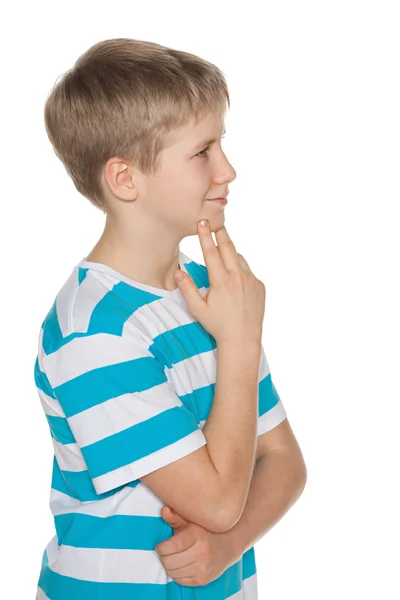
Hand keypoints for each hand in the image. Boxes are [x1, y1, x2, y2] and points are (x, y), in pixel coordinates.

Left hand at [155, 506, 236, 586]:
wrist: (227, 546)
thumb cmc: (204, 531)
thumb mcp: (190, 522)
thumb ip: (175, 517)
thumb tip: (163, 510)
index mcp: (197, 535)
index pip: (172, 546)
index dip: (161, 547)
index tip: (160, 546)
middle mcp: (201, 553)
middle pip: (169, 562)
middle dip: (163, 557)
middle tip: (165, 552)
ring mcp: (203, 568)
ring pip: (172, 572)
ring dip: (169, 566)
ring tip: (173, 558)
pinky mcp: (202, 580)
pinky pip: (180, 580)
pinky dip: (177, 574)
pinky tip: (181, 565)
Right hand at [174, 222, 265, 345]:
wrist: (243, 339)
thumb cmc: (217, 325)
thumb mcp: (197, 309)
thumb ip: (187, 288)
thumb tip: (178, 271)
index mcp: (221, 281)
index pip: (211, 252)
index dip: (205, 236)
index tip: (202, 222)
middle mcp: (238, 277)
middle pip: (228, 248)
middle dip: (220, 234)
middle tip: (215, 223)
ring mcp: (251, 280)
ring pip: (239, 258)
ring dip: (230, 251)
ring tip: (222, 246)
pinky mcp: (260, 286)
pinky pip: (248, 271)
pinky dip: (240, 268)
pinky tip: (234, 274)